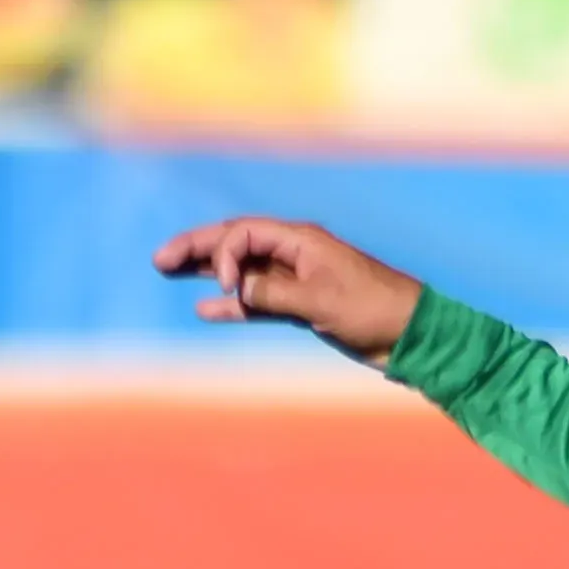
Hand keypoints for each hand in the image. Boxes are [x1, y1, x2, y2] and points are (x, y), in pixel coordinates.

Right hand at [152, 216, 421, 359]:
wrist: (409, 333)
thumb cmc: (372, 308)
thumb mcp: (320, 299)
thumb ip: (273, 293)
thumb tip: (235, 291)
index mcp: (301, 241)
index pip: (244, 235)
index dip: (224, 256)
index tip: (227, 288)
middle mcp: (293, 253)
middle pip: (235, 244)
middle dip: (197, 249)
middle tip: (159, 259)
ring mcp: (294, 278)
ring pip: (241, 270)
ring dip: (207, 272)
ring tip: (170, 272)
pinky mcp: (299, 304)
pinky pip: (255, 299)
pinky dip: (231, 304)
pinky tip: (205, 309)